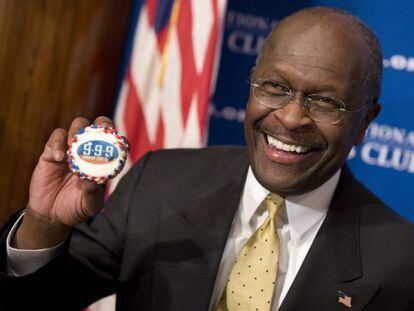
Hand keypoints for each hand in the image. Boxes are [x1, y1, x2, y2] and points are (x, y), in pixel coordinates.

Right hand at [13, 117, 112, 248]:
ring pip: (78, 125)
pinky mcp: (52, 151)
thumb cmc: (76, 207)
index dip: (120, 140)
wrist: (51, 214)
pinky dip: (58, 143)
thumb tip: (96, 179)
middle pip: (99, 126)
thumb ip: (93, 193)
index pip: (115, 143)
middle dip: (102, 124)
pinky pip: (56, 137)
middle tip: (100, 130)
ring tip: (74, 144)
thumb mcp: (89, 204)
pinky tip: (60, 157)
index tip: (121, 144)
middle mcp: (89, 150)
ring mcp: (71, 148)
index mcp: (103, 161)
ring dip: (78, 130)